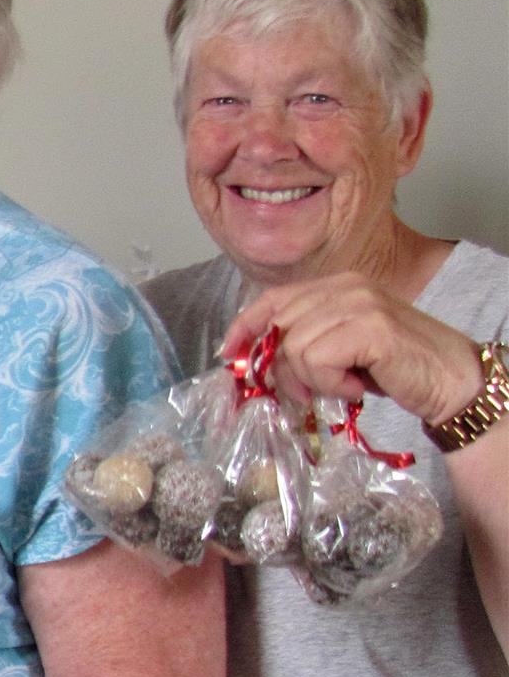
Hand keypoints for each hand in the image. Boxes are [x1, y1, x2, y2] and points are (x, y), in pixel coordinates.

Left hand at [223, 272, 482, 424]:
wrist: (450, 381)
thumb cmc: (393, 368)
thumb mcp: (339, 348)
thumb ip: (303, 341)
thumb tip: (251, 358)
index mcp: (336, 285)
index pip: (272, 299)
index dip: (244, 327)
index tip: (228, 355)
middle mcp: (346, 286)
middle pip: (278, 327)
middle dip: (283, 370)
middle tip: (310, 391)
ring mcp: (360, 303)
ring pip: (294, 347)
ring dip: (313, 380)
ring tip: (343, 387)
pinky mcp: (371, 327)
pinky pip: (317, 360)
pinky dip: (331, 384)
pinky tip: (356, 388)